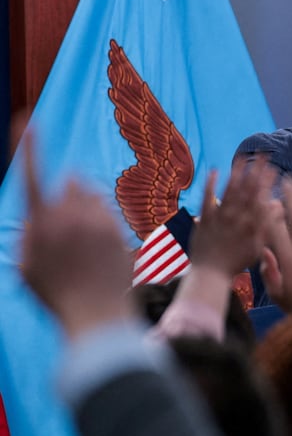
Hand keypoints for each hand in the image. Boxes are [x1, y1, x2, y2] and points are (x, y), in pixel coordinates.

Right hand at [19, 133, 133, 338]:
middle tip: (73, 223)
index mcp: (40, 221)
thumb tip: (37, 222)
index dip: (28, 147)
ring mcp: (97, 221)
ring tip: (89, 243)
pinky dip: (107, 223)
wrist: (96, 315)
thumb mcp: (29, 268)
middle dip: (72, 193)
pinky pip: (112, 214)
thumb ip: (31, 238)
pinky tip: (104, 247)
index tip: (27, 120)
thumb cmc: (57, 297)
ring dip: (91, 208)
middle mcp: (70, 215)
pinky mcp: (119, 229)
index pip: (31, 175)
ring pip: (96, 197)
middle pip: (73, 183)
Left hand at [189, 157, 275, 276]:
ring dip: (237, 173)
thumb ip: (268, 226)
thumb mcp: (258, 247)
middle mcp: (238, 219)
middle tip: (262, 155)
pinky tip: (214, 170)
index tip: (273, 168)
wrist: (211, 274)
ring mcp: (221, 218)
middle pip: (248, 190)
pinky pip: (208, 198)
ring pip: (230, 191)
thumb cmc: (236, 263)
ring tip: (243, 158)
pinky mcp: (205, 219)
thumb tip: (276, 206)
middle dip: (256, 171)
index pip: (262, 198)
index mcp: (252, 226)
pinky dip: (211, 184)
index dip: (267, 182)